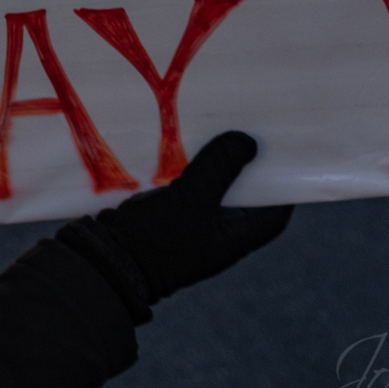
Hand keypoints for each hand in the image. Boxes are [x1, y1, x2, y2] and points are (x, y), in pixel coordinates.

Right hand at [94, 131, 291, 305]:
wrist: (106, 262)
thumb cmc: (156, 239)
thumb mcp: (192, 200)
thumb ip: (220, 169)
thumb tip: (248, 143)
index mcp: (231, 241)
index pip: (272, 216)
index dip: (281, 187)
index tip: (281, 153)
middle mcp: (214, 235)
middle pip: (241, 196)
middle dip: (243, 164)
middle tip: (244, 127)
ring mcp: (189, 226)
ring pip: (211, 188)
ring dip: (212, 161)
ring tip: (214, 126)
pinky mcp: (165, 215)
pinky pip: (185, 186)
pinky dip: (186, 165)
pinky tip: (180, 142)